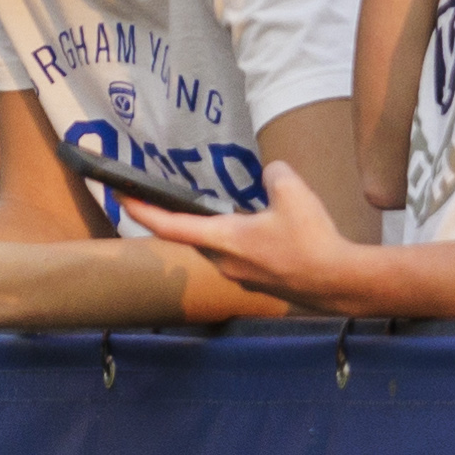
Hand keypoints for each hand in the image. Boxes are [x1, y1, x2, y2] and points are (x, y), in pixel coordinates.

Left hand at [121, 164, 374, 311]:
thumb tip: (271, 173)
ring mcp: (238, 274)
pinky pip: (237, 254)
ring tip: (215, 208)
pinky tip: (256, 228)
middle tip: (163, 197)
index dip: (141, 210)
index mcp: (222, 239)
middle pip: (189, 236)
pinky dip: (235, 239)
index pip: (168, 225)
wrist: (334, 281)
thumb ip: (275, 175)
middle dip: (175, 217)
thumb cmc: (310, 240)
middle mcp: (222, 261)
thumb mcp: (293, 193)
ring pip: (214, 246)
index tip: (120, 197)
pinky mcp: (255, 280)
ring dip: (210, 228)